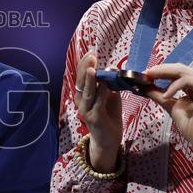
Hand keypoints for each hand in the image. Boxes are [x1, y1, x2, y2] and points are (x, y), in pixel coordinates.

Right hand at [75, 52, 122, 171]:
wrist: (108, 139)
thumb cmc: (108, 115)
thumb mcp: (109, 96)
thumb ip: (108, 85)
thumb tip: (111, 70)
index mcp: (83, 94)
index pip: (80, 76)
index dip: (84, 64)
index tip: (91, 52)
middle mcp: (81, 101)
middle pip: (80, 82)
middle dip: (86, 68)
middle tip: (91, 56)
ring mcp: (86, 110)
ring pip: (87, 92)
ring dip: (90, 80)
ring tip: (93, 69)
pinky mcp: (94, 118)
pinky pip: (98, 103)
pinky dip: (101, 93)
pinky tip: (105, 84)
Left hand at [143, 63, 192, 157]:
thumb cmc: (192, 126)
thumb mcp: (170, 106)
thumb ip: (158, 95)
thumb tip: (144, 87)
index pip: (176, 73)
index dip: (161, 72)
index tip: (144, 75)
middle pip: (179, 68)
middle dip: (160, 69)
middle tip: (145, 73)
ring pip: (182, 70)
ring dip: (164, 72)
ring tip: (150, 78)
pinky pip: (186, 80)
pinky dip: (173, 86)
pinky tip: (165, 95)